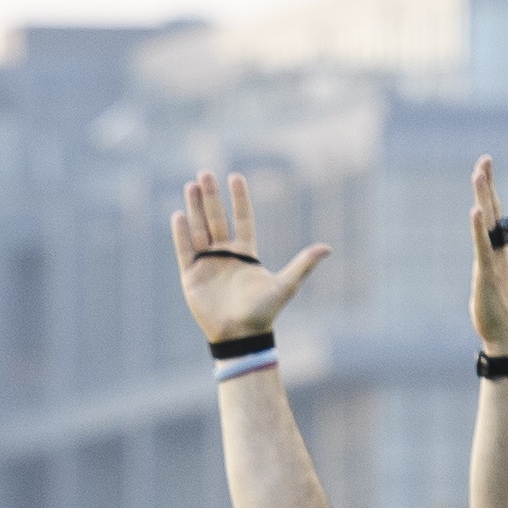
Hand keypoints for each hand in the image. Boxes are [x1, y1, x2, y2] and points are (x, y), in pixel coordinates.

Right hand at [171, 171, 328, 348]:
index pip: (242, 219)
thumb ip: (303, 264)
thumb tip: (328, 247)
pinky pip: (185, 250)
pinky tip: (179, 215)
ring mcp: (207, 263)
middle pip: (216, 218)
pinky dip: (182, 234)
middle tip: (205, 173)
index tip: (235, 177)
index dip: (239, 199)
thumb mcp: (286, 285)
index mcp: (246, 253)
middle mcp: (225, 254)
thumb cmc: (264, 312)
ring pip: (199, 229)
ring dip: (194, 208)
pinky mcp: (192, 275)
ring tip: (190, 186)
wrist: (240, 335)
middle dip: (210, 197)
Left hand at [465, 154, 507, 354]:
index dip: (489, 192)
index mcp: (497, 250)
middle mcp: (498, 250)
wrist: (503, 332)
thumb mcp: (488, 278)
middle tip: (485, 159)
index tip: (485, 168)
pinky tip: (476, 211)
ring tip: (479, 173)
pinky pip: (483, 246)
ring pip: (489, 223)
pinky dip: (479, 228)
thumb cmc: (494, 308)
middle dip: (487, 184)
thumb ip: (488, 262)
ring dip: (484, 197)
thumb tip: (486, 253)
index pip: (494, 215)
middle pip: (494, 211)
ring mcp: (494, 260)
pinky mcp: (487, 273)